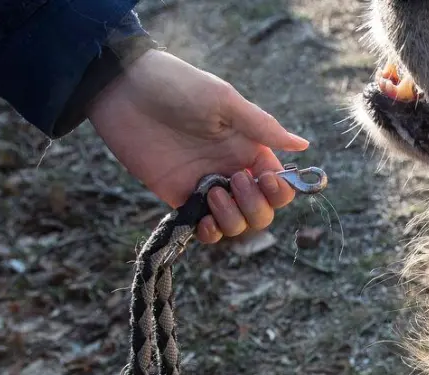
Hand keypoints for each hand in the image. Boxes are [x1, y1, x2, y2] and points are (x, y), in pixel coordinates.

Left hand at [88, 50, 308, 243]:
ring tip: (213, 194)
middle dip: (256, 206)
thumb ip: (262, 128)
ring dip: (232, 220)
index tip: (264, 178)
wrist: (125, 91)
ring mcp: (205, 186)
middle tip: (234, 181)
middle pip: (262, 211)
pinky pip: (203, 228)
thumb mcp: (225, 102)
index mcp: (248, 148)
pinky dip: (209, 233)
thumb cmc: (178, 87)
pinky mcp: (178, 197)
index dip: (278, 190)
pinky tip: (202, 220)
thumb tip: (303, 146)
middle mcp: (231, 170)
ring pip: (236, 225)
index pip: (278, 184)